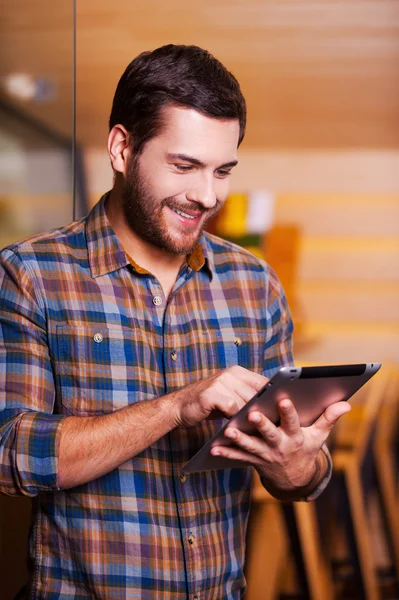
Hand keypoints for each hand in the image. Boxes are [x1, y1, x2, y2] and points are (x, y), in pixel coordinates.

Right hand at [172, 366, 267, 427]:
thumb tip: (273, 407)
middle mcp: (230, 374)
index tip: (286, 408)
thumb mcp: (229, 395)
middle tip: (274, 423)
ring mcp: (220, 382)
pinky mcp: (211, 394)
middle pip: (256, 393)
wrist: (179, 406)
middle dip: (265, 409)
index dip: (275, 395)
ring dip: (251, 416)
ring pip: (245, 401)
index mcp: (237, 372)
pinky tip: (237, 426)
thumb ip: (246, 396)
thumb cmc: (209, 404)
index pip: (263, 381)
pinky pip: (232, 408)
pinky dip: (236, 418)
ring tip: (258, 428)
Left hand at [211, 398, 350, 491]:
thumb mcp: (318, 436)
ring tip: (229, 431)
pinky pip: (239, 457)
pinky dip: (227, 452)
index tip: (284, 399)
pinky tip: (214, 447)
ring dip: (240, 439)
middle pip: (270, 434)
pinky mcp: (254, 460)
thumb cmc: (305, 448)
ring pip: (251, 446)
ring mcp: (266, 455)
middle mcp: (280, 446)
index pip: (293, 422)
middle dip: (262, 424)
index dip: (289, 411)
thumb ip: (329, 418)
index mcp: (295, 436)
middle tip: (252, 413)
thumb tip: (345, 404)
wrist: (295, 478)